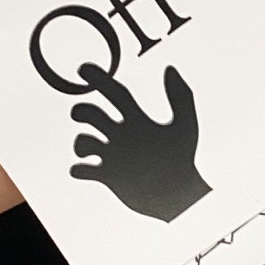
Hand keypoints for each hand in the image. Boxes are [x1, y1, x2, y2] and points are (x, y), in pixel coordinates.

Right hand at [69, 61, 211, 221]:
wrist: (181, 196)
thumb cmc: (185, 160)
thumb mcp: (185, 126)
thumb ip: (181, 96)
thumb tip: (170, 68)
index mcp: (137, 120)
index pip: (115, 94)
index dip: (100, 79)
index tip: (84, 69)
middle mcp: (122, 136)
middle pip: (92, 114)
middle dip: (81, 111)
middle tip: (82, 115)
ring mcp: (114, 157)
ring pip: (83, 142)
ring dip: (80, 142)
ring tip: (91, 150)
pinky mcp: (108, 177)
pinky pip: (82, 170)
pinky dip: (78, 169)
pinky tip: (85, 170)